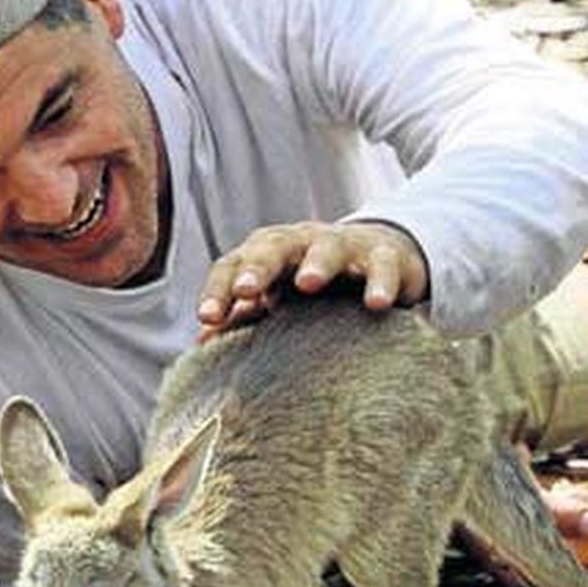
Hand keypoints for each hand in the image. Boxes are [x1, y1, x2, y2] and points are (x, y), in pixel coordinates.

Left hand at [197, 221, 427, 333]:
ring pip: (328, 247)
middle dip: (258, 267)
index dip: (219, 289)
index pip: (234, 264)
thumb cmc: (317, 286)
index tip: (208, 318)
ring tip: (308, 283)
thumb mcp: (279, 297)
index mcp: (267, 253)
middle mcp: (302, 243)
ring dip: (317, 263)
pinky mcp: (386, 256)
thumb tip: (202, 343)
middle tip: (245, 289)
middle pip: (273, 247)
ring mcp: (345, 246)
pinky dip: (379, 282)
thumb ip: (245, 316)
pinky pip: (382, 266)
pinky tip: (376, 304)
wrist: (380, 256)